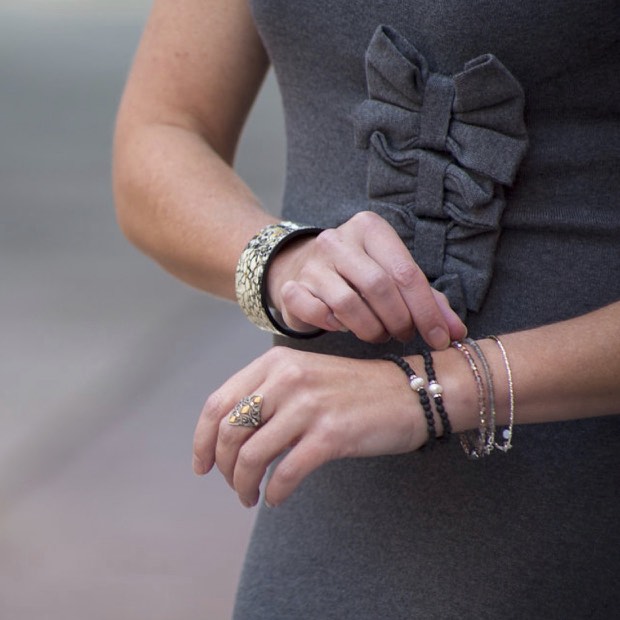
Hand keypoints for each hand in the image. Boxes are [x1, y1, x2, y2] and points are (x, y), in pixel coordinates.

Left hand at [192, 347, 427, 506]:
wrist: (408, 393)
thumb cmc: (353, 390)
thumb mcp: (304, 376)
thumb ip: (267, 396)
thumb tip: (228, 438)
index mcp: (275, 363)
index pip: (218, 403)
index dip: (201, 440)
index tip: (201, 466)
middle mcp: (287, 379)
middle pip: (229, 432)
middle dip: (223, 467)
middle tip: (234, 484)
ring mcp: (309, 406)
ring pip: (252, 456)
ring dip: (244, 485)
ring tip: (250, 496)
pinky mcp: (331, 435)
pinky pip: (286, 473)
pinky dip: (274, 492)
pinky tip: (276, 498)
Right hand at [267, 211, 465, 347]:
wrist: (300, 267)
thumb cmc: (358, 274)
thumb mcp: (393, 276)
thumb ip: (426, 300)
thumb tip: (456, 332)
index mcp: (370, 229)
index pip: (406, 272)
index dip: (427, 311)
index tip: (441, 340)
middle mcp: (338, 240)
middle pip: (379, 287)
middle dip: (399, 320)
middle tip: (403, 336)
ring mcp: (312, 263)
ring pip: (348, 303)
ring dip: (370, 329)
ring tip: (378, 334)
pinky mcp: (292, 287)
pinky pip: (317, 313)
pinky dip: (334, 327)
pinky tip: (342, 327)